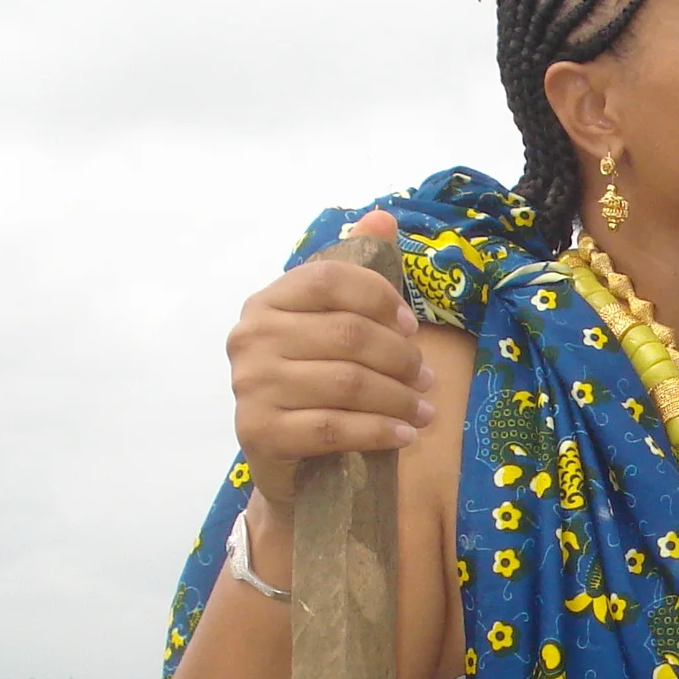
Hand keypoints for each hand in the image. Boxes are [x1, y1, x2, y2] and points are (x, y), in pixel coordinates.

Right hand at [226, 210, 435, 508]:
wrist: (287, 462)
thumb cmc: (317, 387)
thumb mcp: (337, 327)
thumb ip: (357, 272)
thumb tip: (382, 216)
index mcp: (268, 301)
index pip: (331, 279)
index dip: (381, 299)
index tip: (411, 328)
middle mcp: (251, 337)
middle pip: (348, 334)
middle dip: (401, 358)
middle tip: (427, 380)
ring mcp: (250, 384)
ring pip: (347, 382)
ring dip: (399, 399)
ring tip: (425, 410)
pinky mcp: (259, 431)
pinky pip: (334, 427)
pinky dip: (379, 431)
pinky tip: (405, 435)